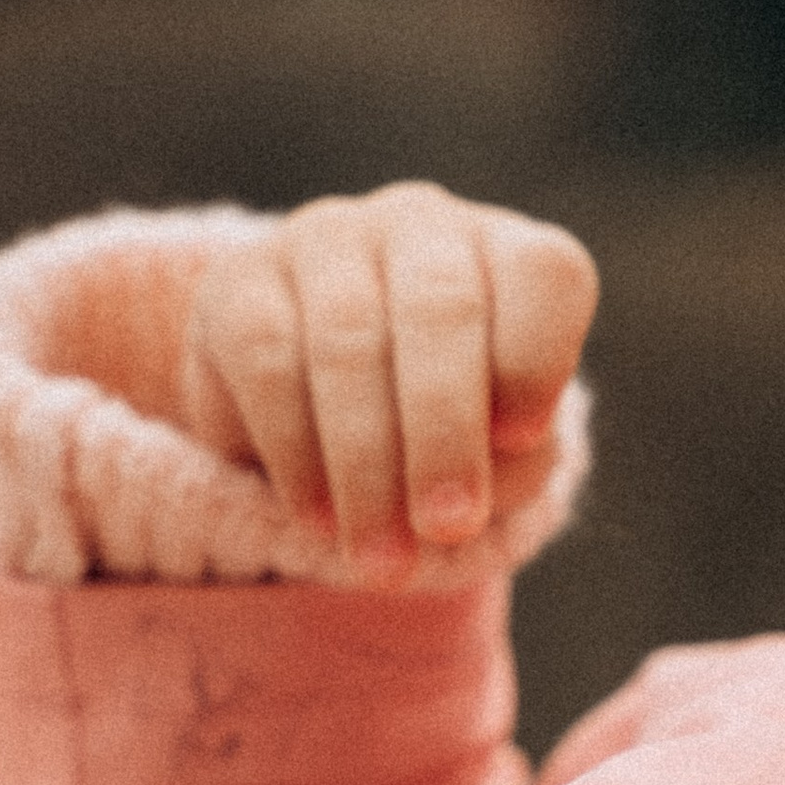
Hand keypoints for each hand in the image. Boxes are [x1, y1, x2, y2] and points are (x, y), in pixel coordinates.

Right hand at [179, 183, 598, 567]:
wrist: (332, 420)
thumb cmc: (451, 433)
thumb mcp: (503, 454)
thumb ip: (510, 459)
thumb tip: (477, 467)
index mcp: (508, 254)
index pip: (545, 273)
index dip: (537, 356)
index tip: (523, 439)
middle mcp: (422, 226)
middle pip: (441, 306)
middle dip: (444, 431)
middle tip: (448, 527)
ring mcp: (326, 238)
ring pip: (347, 340)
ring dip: (366, 465)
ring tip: (381, 558)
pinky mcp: (238, 279)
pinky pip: (268, 361)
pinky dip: (296, 451)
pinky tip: (317, 517)